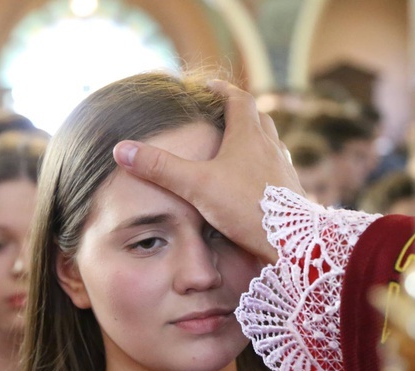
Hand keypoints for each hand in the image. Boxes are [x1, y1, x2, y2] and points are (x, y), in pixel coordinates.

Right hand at [113, 80, 304, 263]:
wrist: (289, 240)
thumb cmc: (244, 207)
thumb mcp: (195, 185)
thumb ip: (160, 167)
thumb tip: (122, 149)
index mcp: (248, 136)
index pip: (239, 100)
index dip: (223, 91)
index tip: (209, 86)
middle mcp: (270, 147)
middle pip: (259, 118)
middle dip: (242, 111)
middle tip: (225, 112)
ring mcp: (283, 169)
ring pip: (271, 143)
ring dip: (256, 138)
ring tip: (240, 144)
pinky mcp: (291, 191)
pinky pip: (278, 168)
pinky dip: (265, 165)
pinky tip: (256, 180)